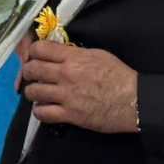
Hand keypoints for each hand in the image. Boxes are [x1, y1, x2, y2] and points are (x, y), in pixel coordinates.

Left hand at [20, 40, 138, 133]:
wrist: (135, 101)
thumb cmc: (120, 77)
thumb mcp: (98, 55)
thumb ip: (75, 53)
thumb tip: (59, 53)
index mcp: (73, 58)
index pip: (39, 48)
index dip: (33, 52)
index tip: (34, 56)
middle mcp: (65, 75)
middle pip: (31, 69)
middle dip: (28, 71)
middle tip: (33, 75)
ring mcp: (66, 96)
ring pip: (33, 92)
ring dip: (32, 92)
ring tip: (38, 93)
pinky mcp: (70, 115)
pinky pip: (42, 114)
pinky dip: (39, 112)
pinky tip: (45, 109)